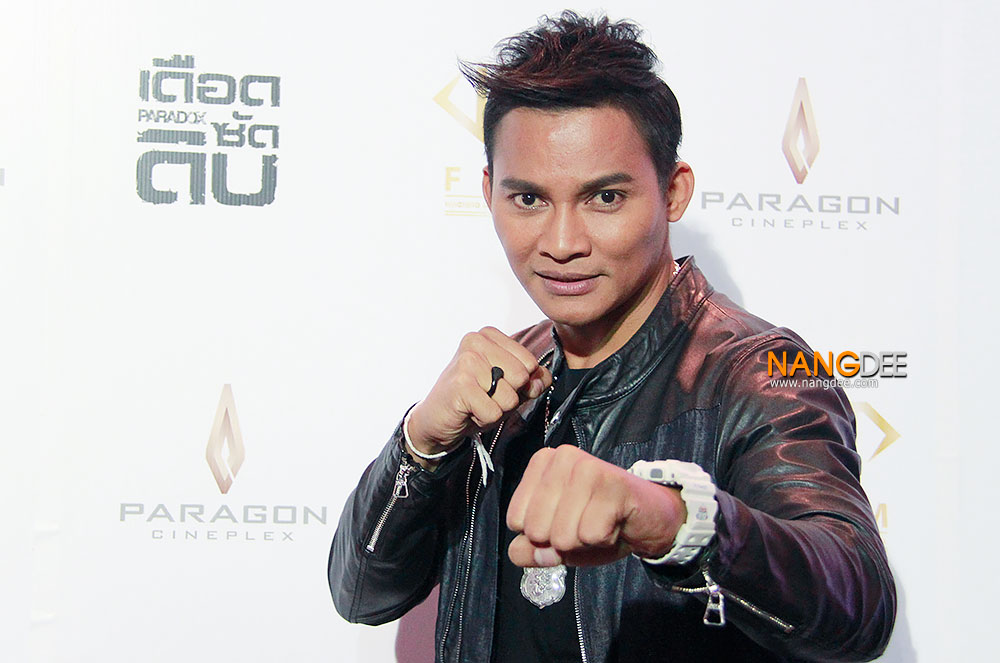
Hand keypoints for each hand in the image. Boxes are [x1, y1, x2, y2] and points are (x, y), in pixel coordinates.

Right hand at [407, 327, 552, 461]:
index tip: (496, 385)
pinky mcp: (460, 385)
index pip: (530, 363)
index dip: (520, 383)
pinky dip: (484, 419)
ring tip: (477, 404)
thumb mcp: (509, 387)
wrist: (437, 419)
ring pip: (509, 397)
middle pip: (521, 378)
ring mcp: (467, 361)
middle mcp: (476, 341)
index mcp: (490, 336)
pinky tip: (468, 411)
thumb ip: (532, 380)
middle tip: (485, 397)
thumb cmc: (475, 400)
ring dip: (496, 409)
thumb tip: (541, 379)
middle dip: (509, 397)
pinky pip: (494, 412)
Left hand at [506, 445, 686, 566]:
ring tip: (601, 522)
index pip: (516, 520)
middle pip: (537, 530)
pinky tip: (615, 523)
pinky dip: (605, 539)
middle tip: (587, 524)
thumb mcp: (558, 540)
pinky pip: (591, 534)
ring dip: (585, 541)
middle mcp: (561, 458)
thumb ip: (532, 548)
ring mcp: (587, 467)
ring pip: (563, 535)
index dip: (541, 536)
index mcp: (542, 464)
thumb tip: (517, 552)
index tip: (567, 521)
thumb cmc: (601, 522)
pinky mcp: (612, 483)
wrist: (651, 517)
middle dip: (563, 541)